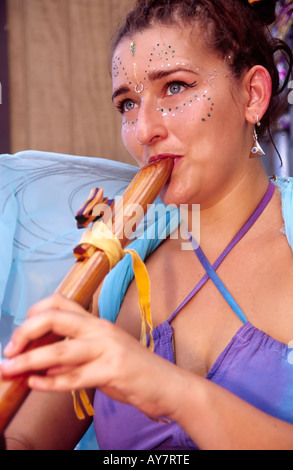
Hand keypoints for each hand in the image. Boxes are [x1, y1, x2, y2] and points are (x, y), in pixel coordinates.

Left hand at [0, 294, 182, 419]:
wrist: (167, 384)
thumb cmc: (133, 369)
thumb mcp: (102, 354)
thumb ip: (75, 354)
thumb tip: (42, 364)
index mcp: (96, 322)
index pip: (59, 303)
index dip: (34, 314)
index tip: (21, 334)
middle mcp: (100, 329)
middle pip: (54, 318)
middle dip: (25, 332)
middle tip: (9, 351)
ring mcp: (108, 348)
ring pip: (60, 351)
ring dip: (29, 361)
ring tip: (9, 370)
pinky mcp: (113, 371)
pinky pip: (74, 377)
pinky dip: (50, 382)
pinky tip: (35, 384)